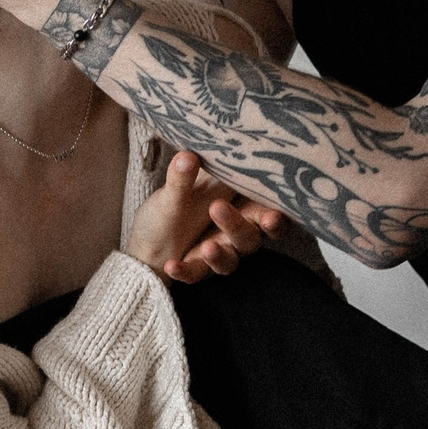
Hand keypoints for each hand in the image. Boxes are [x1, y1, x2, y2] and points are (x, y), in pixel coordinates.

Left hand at [125, 150, 283, 283]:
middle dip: (239, 227)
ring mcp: (219, 253)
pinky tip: (172, 266)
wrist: (151, 239)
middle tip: (218, 208)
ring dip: (220, 255)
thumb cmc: (180, 203)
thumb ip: (185, 175)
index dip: (275, 218)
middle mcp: (237, 234)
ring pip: (230, 260)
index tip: (272, 215)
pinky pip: (196, 274)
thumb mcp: (177, 189)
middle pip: (250, 238)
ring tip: (207, 247)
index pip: (268, 214)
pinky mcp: (198, 269)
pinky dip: (186, 272)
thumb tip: (188, 154)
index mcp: (243, 209)